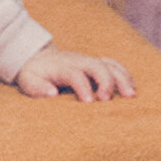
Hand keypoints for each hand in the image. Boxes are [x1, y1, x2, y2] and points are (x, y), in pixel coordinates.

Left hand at [15, 47, 134, 101]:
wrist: (39, 57)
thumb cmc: (35, 74)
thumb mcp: (28, 81)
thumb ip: (38, 87)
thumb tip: (52, 94)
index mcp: (62, 67)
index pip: (75, 74)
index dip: (83, 87)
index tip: (89, 103)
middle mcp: (79, 61)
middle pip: (98, 65)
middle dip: (106, 81)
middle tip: (107, 100)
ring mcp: (90, 61)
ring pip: (111, 65)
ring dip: (122, 79)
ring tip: (131, 97)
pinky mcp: (98, 64)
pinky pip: (116, 66)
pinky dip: (125, 76)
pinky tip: (131, 91)